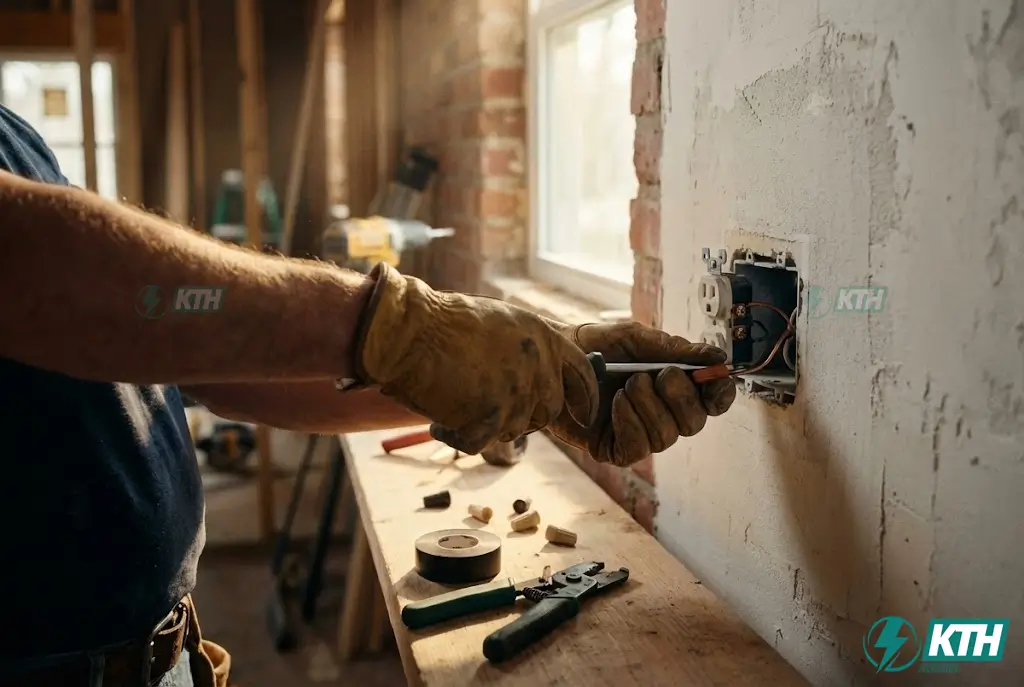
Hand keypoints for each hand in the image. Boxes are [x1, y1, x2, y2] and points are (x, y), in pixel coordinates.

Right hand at [349, 263, 598, 453]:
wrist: (407, 331)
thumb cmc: (443, 323)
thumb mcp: (500, 322)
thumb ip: (527, 349)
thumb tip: (540, 376)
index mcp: (542, 337)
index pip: (583, 374)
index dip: (585, 398)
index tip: (584, 415)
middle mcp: (537, 364)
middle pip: (548, 411)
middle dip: (525, 417)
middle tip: (490, 410)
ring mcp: (515, 392)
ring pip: (514, 429)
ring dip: (487, 425)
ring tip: (456, 405)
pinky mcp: (489, 416)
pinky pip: (480, 443)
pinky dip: (458, 437)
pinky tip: (439, 423)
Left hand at [546, 321, 735, 465]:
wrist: (553, 356)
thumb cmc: (594, 345)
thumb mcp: (636, 338)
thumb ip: (675, 350)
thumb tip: (717, 358)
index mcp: (673, 386)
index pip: (712, 400)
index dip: (720, 394)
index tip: (715, 380)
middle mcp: (661, 413)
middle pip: (694, 423)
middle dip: (681, 399)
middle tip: (660, 375)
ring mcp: (638, 434)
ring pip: (666, 438)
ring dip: (650, 408)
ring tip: (628, 384)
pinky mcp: (614, 449)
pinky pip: (637, 449)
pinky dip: (629, 424)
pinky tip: (614, 404)